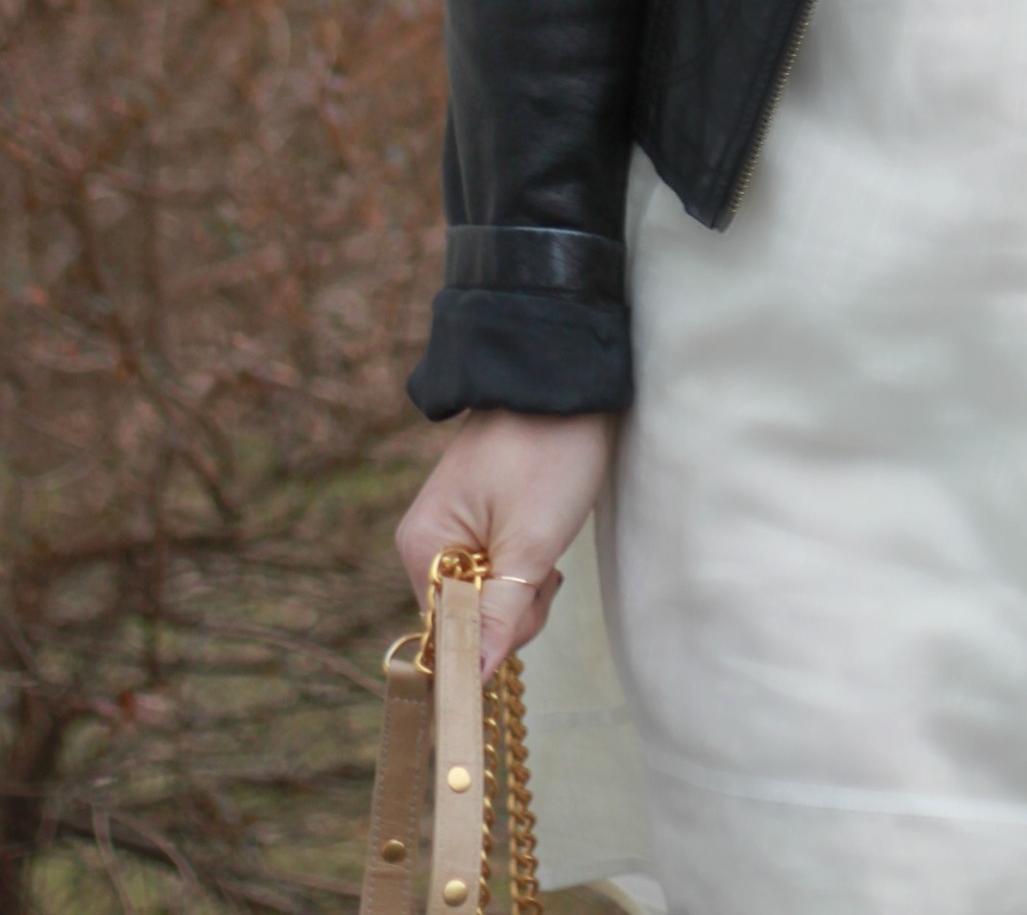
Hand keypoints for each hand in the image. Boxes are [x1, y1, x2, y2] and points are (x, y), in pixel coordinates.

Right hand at [396, 410, 612, 676]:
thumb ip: (498, 618)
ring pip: (489, 597)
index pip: (445, 635)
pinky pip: (499, 569)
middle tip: (545, 564)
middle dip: (515, 607)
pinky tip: (545, 534)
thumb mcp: (530, 544)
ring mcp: (453, 529)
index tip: (529, 606)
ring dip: (526, 585)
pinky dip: (527, 564)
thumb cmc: (549, 453)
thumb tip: (470, 682)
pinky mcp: (480, 519)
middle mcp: (426, 541)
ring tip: (548, 538)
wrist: (568, 380)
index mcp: (421, 547)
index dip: (491, 638)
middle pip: (468, 618)